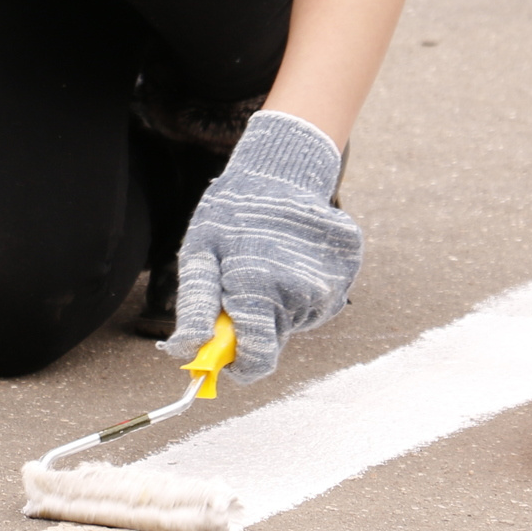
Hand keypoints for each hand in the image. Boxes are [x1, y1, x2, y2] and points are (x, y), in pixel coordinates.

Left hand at [161, 111, 360, 382]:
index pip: (257, 359)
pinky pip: (319, 299)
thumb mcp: (200, 254)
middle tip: (241, 284)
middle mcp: (305, 294)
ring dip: (278, 302)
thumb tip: (183, 352)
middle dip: (255, 323)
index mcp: (263, 292)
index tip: (224, 351)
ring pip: (297, 318)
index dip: (238, 362)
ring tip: (267, 261)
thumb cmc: (230, 213)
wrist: (281, 168)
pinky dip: (302, 286)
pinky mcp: (348, 271)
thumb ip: (195, 307)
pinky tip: (291, 253)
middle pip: (276, 337)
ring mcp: (332, 283)